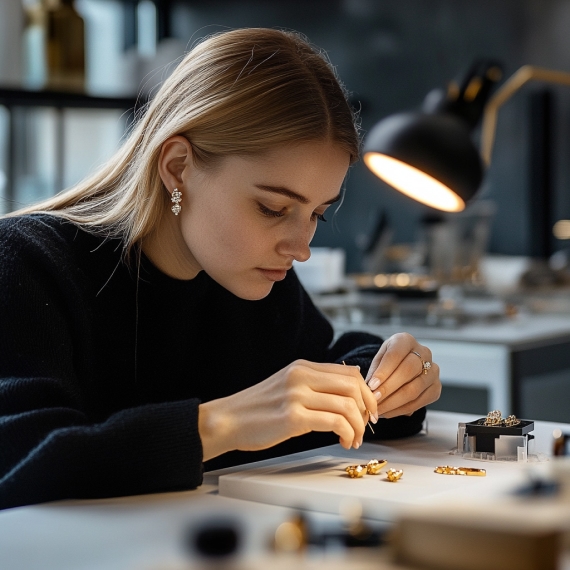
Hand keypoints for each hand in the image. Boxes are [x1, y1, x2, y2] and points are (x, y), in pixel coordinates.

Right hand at [199, 360, 376, 460]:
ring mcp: (297, 396)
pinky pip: (335, 422)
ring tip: (353, 439)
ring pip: (348, 406)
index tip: (368, 411)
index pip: (349, 372)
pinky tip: (342, 442)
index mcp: (303, 366)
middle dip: (367, 409)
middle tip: (365, 426)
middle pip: (354, 386)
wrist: (227, 420)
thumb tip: (349, 385)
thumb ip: (314, 382)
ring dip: (358, 426)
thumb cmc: (257, 408)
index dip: (367, 393)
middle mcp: (302, 376)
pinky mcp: (293, 418)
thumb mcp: (287, 384)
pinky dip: (346, 433)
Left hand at [365, 333, 440, 418]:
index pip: (395, 355)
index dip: (383, 371)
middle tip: (373, 400)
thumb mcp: (378, 359)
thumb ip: (374, 372)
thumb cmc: (388, 361)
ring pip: (414, 389)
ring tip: (378, 409)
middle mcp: (424, 353)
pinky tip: (387, 412)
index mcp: (406, 340)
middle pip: (407, 371)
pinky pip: (419, 402)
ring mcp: (433, 371)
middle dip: (388, 388)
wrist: (403, 365)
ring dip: (393, 402)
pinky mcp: (436, 388)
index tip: (371, 385)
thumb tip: (367, 390)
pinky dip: (401, 409)